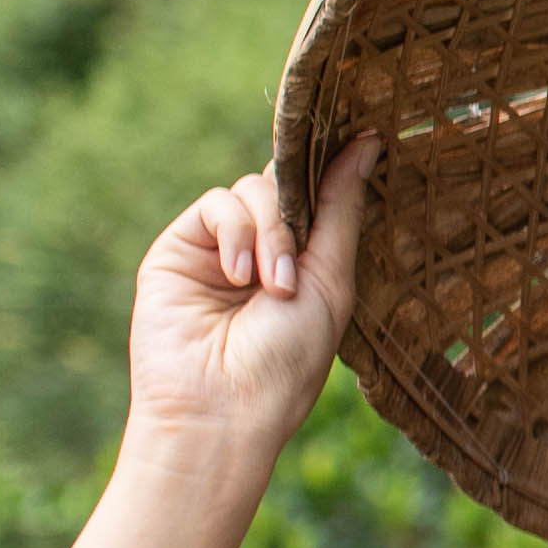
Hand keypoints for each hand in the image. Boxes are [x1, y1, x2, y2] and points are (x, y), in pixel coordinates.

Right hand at [129, 143, 376, 476]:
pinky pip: (215, 204)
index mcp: (310, 265)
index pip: (322, 200)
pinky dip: (235, 231)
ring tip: (271, 286)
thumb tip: (368, 141)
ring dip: (271, 232)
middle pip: (288, 187)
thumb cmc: (285, 362)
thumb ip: (341, 210)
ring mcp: (221, 250)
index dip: (335, 175)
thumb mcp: (331, 282)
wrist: (219, 409)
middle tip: (296, 274)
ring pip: (254, 190)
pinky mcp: (179, 249)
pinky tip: (239, 276)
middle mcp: (266, 253)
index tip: (368, 138)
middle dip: (300, 217)